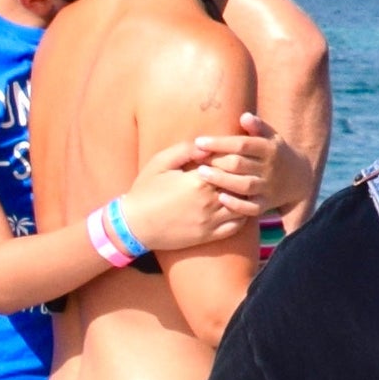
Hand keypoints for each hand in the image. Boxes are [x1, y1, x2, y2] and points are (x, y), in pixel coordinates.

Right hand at [117, 119, 281, 254]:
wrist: (134, 225)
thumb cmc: (145, 190)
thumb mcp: (160, 163)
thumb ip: (184, 150)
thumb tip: (207, 144)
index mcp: (198, 181)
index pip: (229, 164)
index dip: (232, 157)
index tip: (229, 154)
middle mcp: (209, 201)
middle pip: (240, 183)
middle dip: (242, 175)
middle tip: (242, 169)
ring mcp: (211, 220)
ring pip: (243, 205)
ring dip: (245, 195)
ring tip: (241, 187)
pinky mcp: (210, 235)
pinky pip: (238, 225)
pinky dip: (243, 215)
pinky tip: (238, 206)